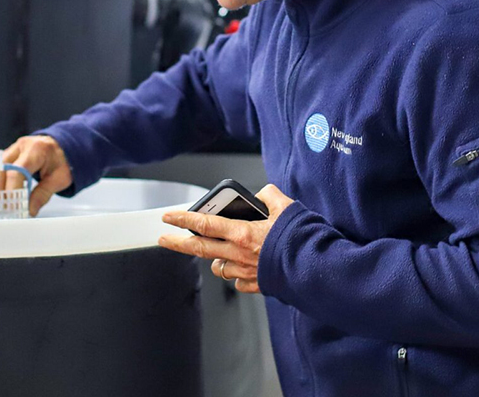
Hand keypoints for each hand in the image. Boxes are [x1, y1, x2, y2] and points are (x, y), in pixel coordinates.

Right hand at [0, 135, 72, 216]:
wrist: (62, 147)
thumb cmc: (62, 161)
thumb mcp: (60, 179)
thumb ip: (43, 194)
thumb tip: (29, 210)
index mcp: (36, 150)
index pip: (16, 172)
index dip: (12, 192)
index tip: (14, 207)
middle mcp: (21, 146)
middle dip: (0, 190)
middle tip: (8, 205)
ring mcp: (13, 148)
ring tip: (8, 199)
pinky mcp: (7, 153)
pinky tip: (6, 190)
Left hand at [157, 184, 294, 293]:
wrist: (315, 268)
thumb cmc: (300, 239)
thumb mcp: (285, 207)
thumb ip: (270, 196)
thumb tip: (263, 193)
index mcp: (243, 233)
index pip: (204, 223)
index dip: (183, 219)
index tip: (168, 216)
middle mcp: (239, 253)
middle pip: (200, 248)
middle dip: (178, 243)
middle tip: (164, 239)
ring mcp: (246, 271)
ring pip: (218, 266)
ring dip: (213, 259)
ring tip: (214, 251)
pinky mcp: (256, 284)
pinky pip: (237, 281)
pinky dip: (235, 275)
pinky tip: (239, 269)